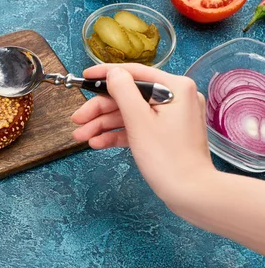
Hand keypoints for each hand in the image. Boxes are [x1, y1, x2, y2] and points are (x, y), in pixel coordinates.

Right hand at [71, 64, 215, 205]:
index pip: (133, 73)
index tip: (84, 76)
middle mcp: (175, 97)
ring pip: (129, 113)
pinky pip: (137, 127)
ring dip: (103, 124)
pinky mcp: (166, 133)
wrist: (191, 194)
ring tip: (81, 136)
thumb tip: (113, 73)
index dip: (105, 74)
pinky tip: (97, 142)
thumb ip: (123, 91)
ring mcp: (171, 117)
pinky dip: (118, 133)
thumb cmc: (167, 158)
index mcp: (175, 87)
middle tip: (77, 120)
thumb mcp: (139, 120)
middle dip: (99, 110)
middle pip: (128, 96)